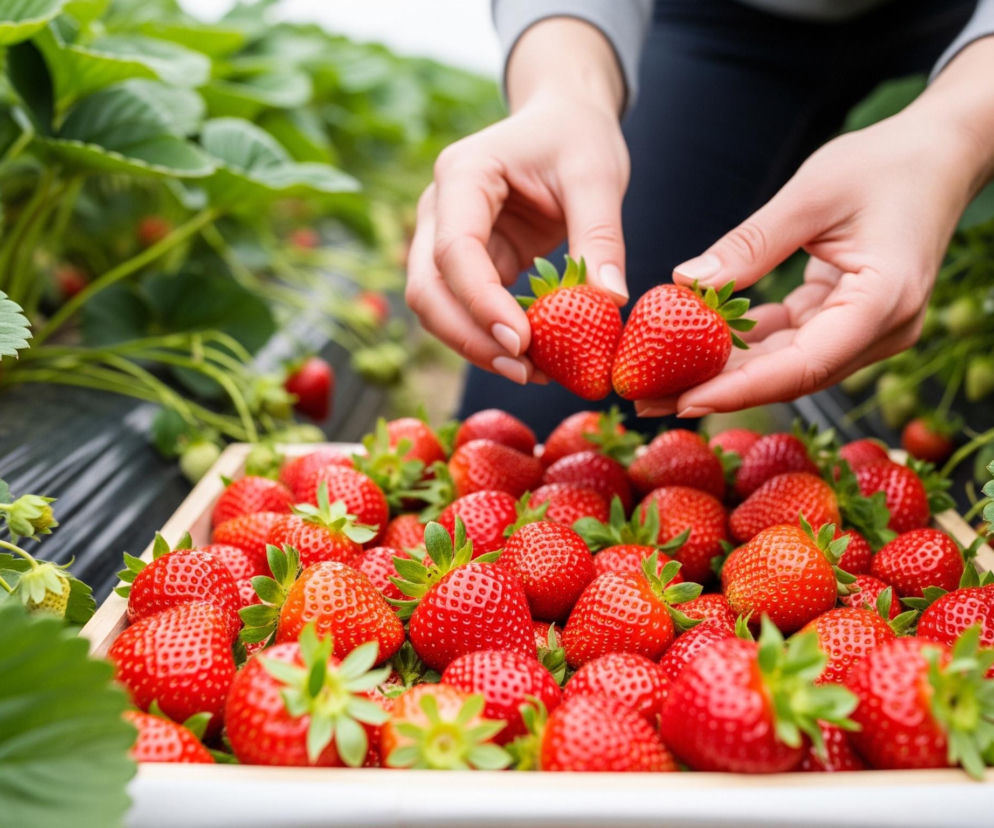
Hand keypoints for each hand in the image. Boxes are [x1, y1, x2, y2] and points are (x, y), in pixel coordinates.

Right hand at [405, 19, 628, 384]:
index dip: (481, 302)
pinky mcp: (466, 264)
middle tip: (525, 372)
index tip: (522, 341)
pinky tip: (534, 359)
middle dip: (470, 338)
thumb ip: (600, 237)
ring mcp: (444, 238)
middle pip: (427, 289)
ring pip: (436, 308)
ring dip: (476, 347)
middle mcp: (439, 209)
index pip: (453, 250)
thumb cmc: (576, 136)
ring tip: (534, 373)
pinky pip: (465, 310)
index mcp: (462, 175)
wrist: (562, 120)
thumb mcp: (597, 176)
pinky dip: (491, 338)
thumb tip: (609, 301)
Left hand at [636, 38, 993, 417]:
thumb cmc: (887, 163)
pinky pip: (792, 341)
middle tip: (648, 399)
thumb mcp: (811, 194)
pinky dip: (747, 344)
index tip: (682, 399)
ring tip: (660, 379)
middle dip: (717, 389)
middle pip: (789, 376)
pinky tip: (695, 344)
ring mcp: (868, 328)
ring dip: (726, 371)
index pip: (804, 365)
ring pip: (787, 364)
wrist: (942, 154)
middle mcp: (882, 329)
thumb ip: (749, 246)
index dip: (739, 389)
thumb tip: (685, 284)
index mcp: (884, 300)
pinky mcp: (851, 318)